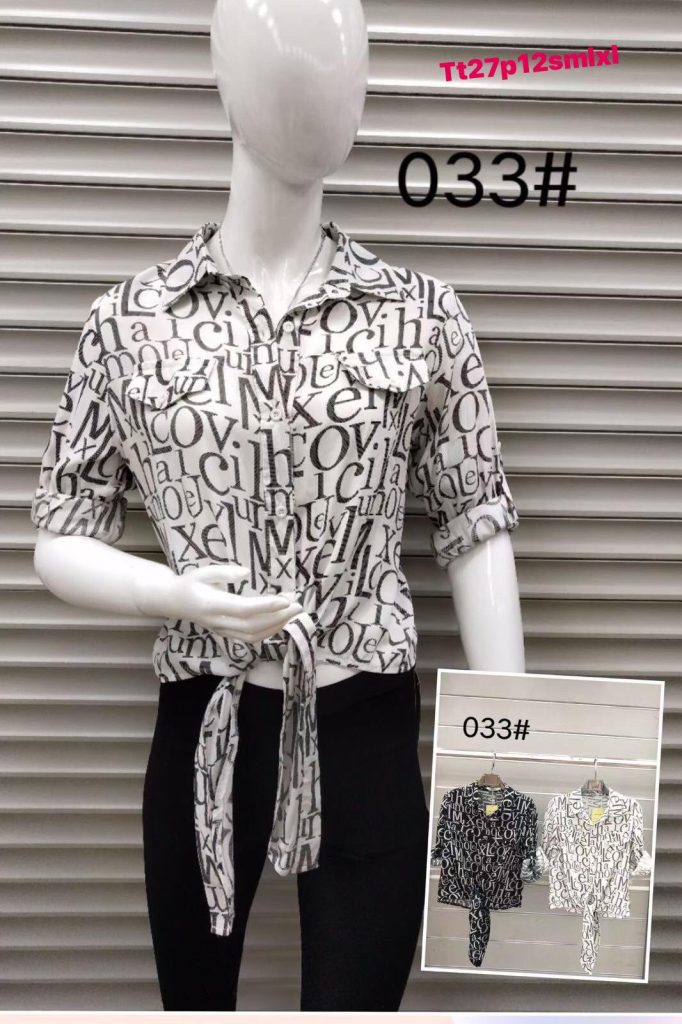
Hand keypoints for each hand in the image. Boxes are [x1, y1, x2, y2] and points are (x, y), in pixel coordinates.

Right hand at [134, 562, 303, 641]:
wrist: (172, 601)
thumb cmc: (189, 583)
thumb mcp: (203, 571)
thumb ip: (224, 573)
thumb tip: (246, 572)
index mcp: (212, 605)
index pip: (243, 609)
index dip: (265, 606)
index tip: (285, 599)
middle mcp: (218, 622)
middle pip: (253, 625)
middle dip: (278, 617)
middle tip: (298, 604)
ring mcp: (221, 631)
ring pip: (253, 636)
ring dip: (276, 626)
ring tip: (294, 612)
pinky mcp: (226, 634)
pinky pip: (250, 638)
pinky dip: (269, 632)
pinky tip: (281, 621)